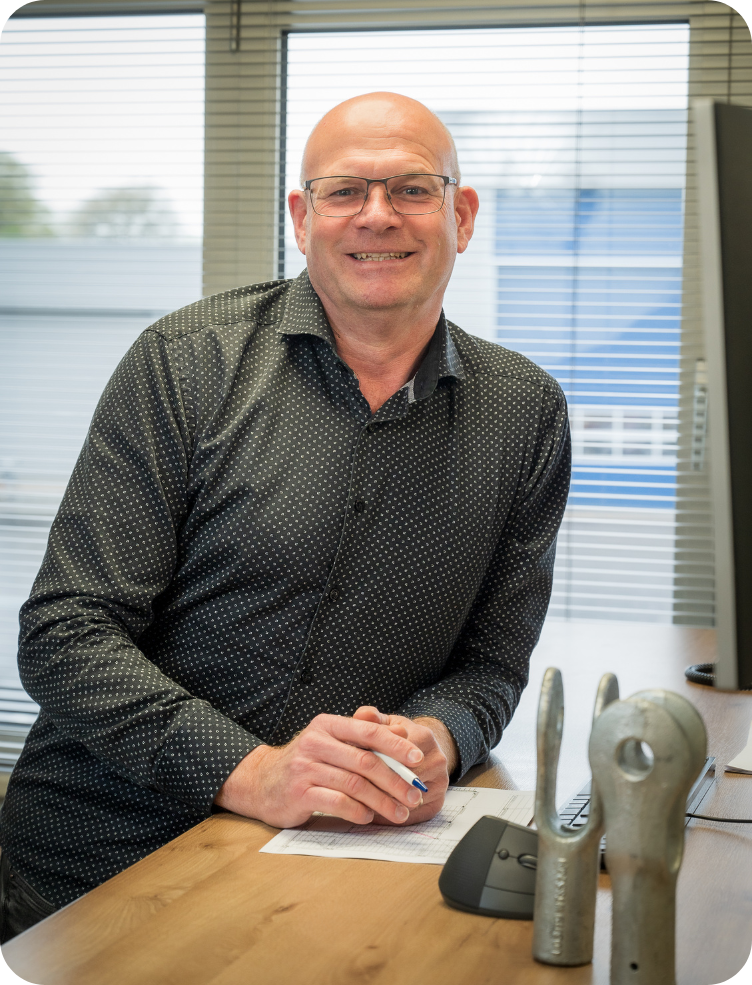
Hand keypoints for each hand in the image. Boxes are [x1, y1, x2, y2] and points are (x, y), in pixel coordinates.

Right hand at [214, 713, 426, 828]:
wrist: (261, 782)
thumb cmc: (306, 762)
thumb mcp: (332, 742)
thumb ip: (363, 737)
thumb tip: (403, 734)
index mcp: (327, 725)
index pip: (368, 731)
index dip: (396, 745)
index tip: (418, 758)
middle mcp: (315, 743)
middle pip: (365, 761)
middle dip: (395, 780)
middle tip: (414, 794)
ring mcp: (304, 768)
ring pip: (354, 784)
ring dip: (382, 801)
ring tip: (399, 812)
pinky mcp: (298, 794)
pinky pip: (337, 802)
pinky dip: (358, 811)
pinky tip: (369, 816)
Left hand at [352, 707, 456, 823]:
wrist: (424, 751)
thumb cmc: (399, 739)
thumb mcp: (386, 723)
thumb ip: (372, 718)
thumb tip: (362, 715)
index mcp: (424, 738)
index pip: (395, 756)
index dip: (370, 764)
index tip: (349, 770)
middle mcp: (437, 761)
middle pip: (401, 781)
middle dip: (374, 786)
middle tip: (349, 792)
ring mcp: (440, 785)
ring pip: (405, 801)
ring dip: (382, 805)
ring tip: (356, 805)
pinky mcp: (437, 805)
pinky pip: (411, 817)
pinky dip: (390, 818)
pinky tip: (371, 814)